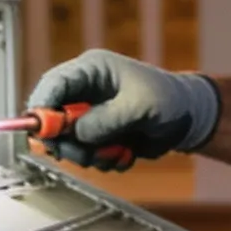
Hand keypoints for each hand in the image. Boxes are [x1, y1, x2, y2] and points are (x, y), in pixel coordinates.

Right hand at [26, 50, 219, 169]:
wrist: (188, 119)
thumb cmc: (169, 100)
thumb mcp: (138, 107)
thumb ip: (105, 119)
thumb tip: (76, 133)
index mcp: (92, 70)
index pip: (53, 84)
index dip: (42, 108)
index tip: (43, 133)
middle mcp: (85, 91)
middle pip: (51, 117)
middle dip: (66, 140)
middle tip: (84, 153)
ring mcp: (89, 114)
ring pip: (67, 142)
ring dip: (87, 155)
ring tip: (115, 153)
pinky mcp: (97, 135)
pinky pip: (85, 154)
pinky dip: (101, 160)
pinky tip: (123, 154)